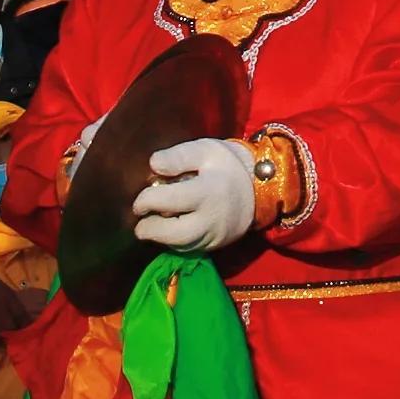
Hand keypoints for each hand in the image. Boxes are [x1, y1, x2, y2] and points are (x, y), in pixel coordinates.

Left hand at [131, 138, 259, 251]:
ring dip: (161, 238)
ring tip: (152, 224)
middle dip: (151, 230)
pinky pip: (190, 249)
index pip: (170, 201)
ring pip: (181, 246)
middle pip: (175, 234)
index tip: (140, 199)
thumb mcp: (205, 150)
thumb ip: (178, 156)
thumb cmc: (226, 164)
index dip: (147, 201)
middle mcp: (212, 218)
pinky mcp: (216, 245)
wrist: (259, 186)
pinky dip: (175, 242)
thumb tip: (153, 165)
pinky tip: (170, 228)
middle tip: (141, 221)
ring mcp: (215, 236)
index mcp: (208, 191)